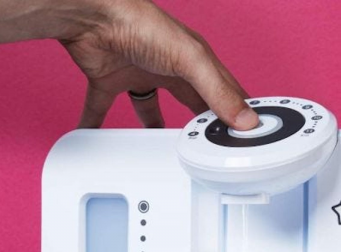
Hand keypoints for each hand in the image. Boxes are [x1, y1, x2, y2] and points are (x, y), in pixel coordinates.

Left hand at [61, 0, 258, 129]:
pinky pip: (100, 108)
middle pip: (186, 99)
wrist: (95, 17)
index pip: (221, 89)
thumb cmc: (142, 25)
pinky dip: (96, 123)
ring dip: (151, 124)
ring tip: (157, 146)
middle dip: (196, 120)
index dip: (234, 109)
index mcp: (191, 60)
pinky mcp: (107, 80)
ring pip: (146, 105)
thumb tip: (245, 119)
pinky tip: (96, 137)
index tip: (243, 133)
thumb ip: (217, 91)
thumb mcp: (190, 61)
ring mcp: (136, 74)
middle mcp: (165, 67)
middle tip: (205, 144)